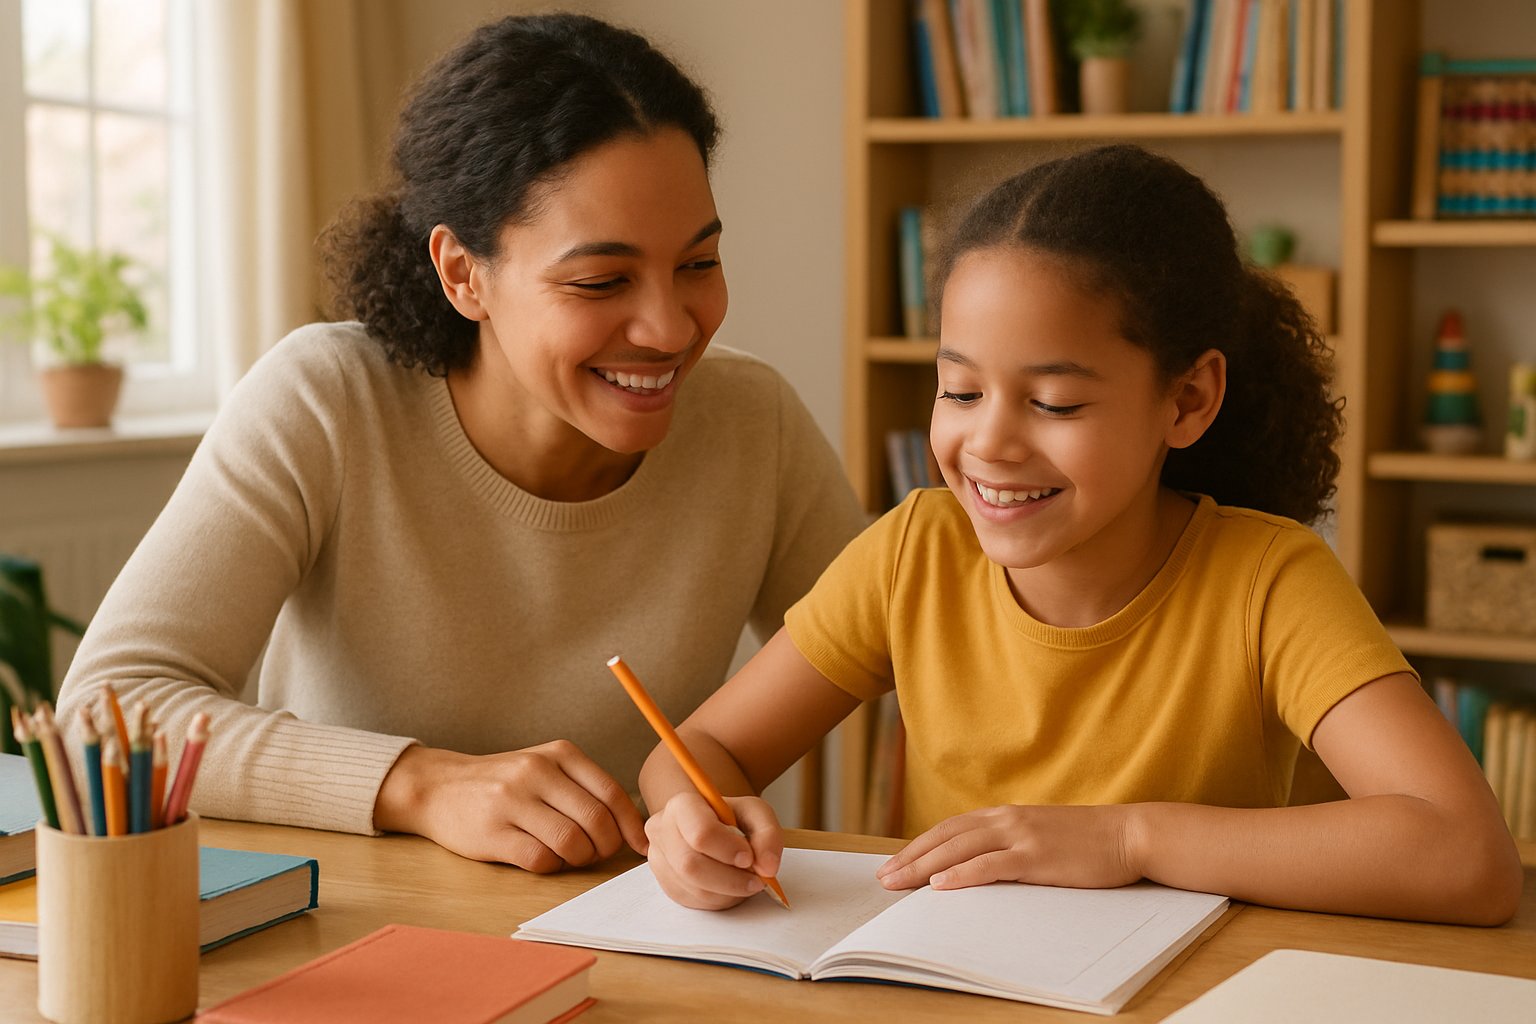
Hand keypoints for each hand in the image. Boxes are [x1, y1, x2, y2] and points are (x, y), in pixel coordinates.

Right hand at [373, 741, 647, 872]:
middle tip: (596, 853)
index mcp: (559, 754)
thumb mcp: (546, 767)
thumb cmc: (505, 782)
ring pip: (571, 843)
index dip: (631, 825)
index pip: (611, 792)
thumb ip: (585, 788)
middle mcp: (537, 772)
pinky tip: (542, 857)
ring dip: (578, 859)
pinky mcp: (492, 833)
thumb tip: (633, 827)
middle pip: (596, 821)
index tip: (639, 846)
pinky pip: (540, 860)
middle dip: (605, 847)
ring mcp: (512, 802)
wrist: (439, 786)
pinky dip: (550, 866)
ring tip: (568, 855)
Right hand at [644, 791, 782, 909]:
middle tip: (757, 880)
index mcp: (682, 805)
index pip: (700, 833)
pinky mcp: (665, 884)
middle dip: (730, 879)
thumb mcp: (756, 814)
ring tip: (746, 881)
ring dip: (728, 891)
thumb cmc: (732, 818)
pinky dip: (719, 899)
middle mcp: (662, 830)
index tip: (749, 858)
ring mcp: (659, 859)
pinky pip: (693, 901)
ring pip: (694, 888)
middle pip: (691, 865)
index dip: (727, 850)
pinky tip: (729, 887)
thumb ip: (768, 834)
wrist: (713, 829)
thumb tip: (767, 866)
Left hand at [875, 804, 1139, 891]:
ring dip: (924, 866)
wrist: (1128, 834)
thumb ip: (1008, 844)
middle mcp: (1007, 820)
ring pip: (960, 849)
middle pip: (946, 837)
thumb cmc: (1086, 841)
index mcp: (1005, 815)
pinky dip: (962, 874)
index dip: (918, 846)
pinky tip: (941, 885)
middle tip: (883, 878)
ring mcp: (1021, 836)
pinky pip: (991, 865)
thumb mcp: (1039, 835)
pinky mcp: (1036, 857)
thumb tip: (976, 863)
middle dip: (910, 858)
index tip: (894, 864)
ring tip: (898, 882)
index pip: (949, 829)